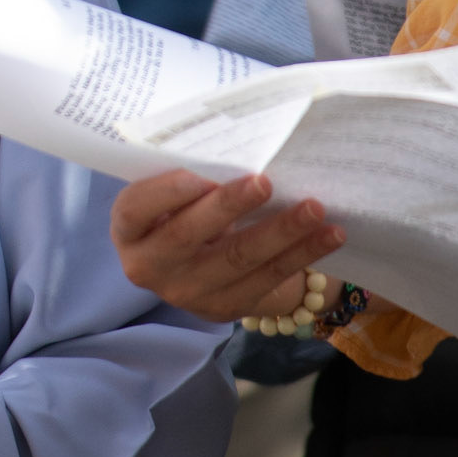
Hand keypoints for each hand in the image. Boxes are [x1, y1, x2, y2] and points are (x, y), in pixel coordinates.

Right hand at [111, 170, 345, 323]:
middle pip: (188, 235)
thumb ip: (189, 179)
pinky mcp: (224, 308)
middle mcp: (149, 266)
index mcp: (129, 231)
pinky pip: (267, 279)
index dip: (165, 192)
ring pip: (237, 259)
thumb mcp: (173, 196)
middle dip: (229, 207)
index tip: (200, 174)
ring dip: (281, 232)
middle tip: (264, 181)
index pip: (134, 209)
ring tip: (314, 208)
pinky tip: (329, 235)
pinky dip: (302, 254)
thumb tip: (239, 148)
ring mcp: (186, 292)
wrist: (197, 264)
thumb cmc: (183, 209)